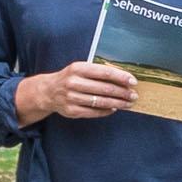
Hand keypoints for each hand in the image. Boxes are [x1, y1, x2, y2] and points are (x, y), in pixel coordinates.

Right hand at [24, 60, 138, 124]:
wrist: (48, 91)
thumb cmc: (71, 78)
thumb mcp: (81, 69)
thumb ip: (99, 72)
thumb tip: (124, 79)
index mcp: (78, 69)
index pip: (105, 73)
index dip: (122, 77)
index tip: (133, 82)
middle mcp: (74, 83)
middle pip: (105, 89)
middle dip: (123, 93)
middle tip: (134, 95)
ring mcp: (72, 98)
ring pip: (101, 102)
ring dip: (118, 103)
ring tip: (128, 103)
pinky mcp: (71, 111)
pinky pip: (94, 112)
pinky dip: (106, 111)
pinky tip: (114, 108)